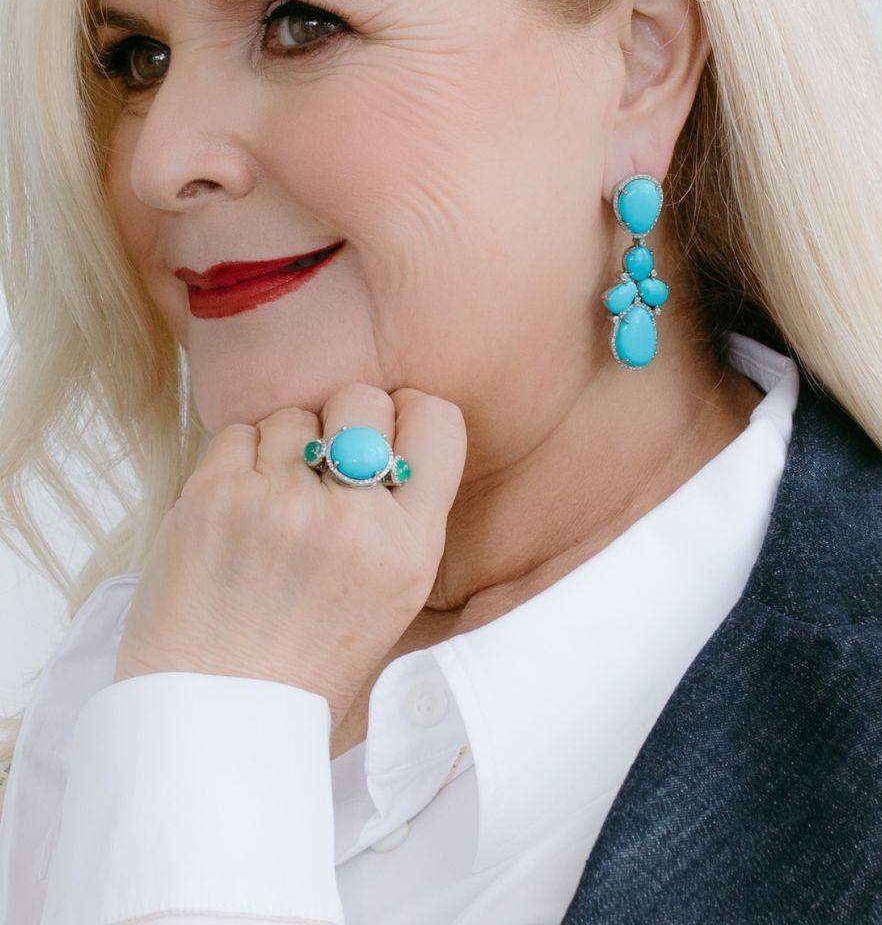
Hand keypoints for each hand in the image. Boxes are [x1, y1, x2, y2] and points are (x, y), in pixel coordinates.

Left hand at [113, 383, 466, 726]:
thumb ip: (402, 517)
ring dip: (285, 448)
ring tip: (273, 506)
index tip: (386, 434)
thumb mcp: (395, 596)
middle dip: (344, 419)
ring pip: (294, 416)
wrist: (220, 713)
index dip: (408, 414)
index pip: (437, 420)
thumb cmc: (311, 658)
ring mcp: (281, 504)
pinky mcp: (214, 497)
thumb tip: (388, 435)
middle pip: (362, 398)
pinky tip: (237, 509)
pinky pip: (238, 432)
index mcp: (410, 547)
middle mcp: (353, 520)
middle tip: (324, 467)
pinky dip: (238, 461)